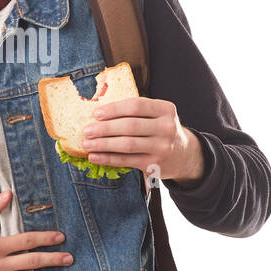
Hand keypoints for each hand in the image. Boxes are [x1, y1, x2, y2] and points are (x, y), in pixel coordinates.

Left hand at [80, 96, 205, 186]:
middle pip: (130, 126)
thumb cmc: (160, 130)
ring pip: (127, 145)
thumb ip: (135, 111)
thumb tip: (98, 113)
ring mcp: (162, 147)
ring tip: (87, 144)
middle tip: (87, 130)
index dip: (114, 109)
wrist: (183, 155)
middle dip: (104, 128)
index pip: (136, 105)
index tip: (96, 113)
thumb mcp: (156, 115)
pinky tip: (95, 157)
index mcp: (165, 109)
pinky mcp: (155, 165)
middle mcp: (167, 128)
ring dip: (103, 144)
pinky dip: (108, 159)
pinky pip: (126, 161)